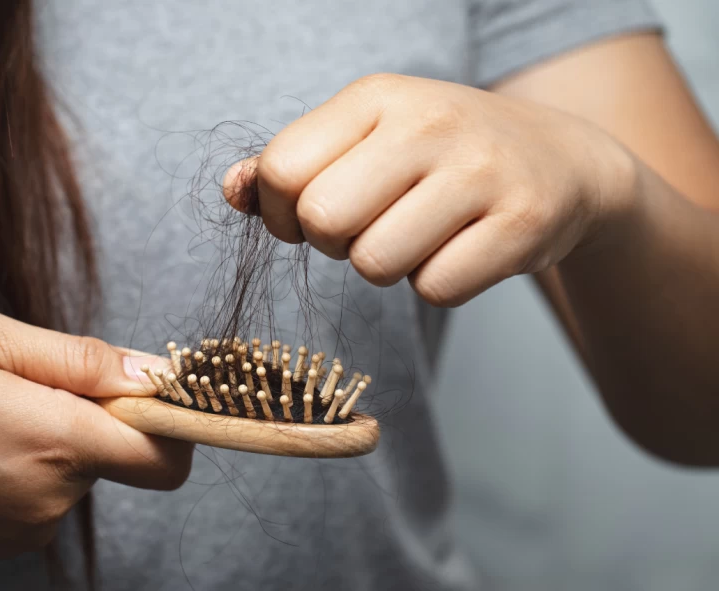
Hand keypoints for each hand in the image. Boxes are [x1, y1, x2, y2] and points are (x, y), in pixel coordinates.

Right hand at [0, 311, 186, 556]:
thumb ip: (80, 358)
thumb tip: (153, 372)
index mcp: (55, 440)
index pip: (165, 454)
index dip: (173, 420)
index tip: (147, 390)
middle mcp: (51, 496)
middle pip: (120, 455)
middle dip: (95, 416)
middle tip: (28, 385)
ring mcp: (27, 527)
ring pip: (80, 472)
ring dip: (56, 440)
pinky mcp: (5, 543)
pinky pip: (47, 496)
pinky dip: (30, 468)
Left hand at [225, 74, 635, 305]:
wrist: (562, 161)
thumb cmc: (440, 155)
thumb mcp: (366, 137)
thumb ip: (291, 163)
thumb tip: (232, 192)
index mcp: (376, 97)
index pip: (282, 169)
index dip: (281, 213)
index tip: (310, 216)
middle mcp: (429, 122)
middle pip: (323, 221)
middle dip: (334, 243)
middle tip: (368, 228)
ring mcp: (481, 171)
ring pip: (375, 264)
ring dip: (386, 267)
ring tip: (419, 234)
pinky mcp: (522, 222)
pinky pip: (435, 290)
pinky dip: (439, 283)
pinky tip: (461, 248)